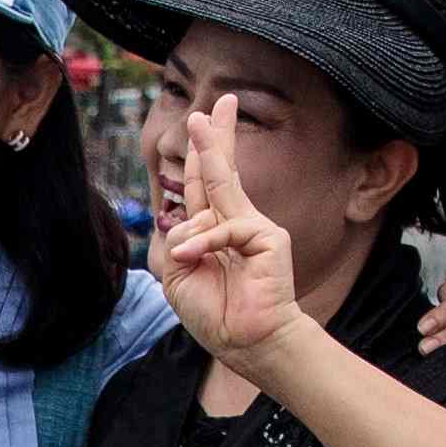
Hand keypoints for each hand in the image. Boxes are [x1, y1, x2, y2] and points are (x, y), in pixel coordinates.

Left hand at [147, 107, 302, 362]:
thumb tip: (185, 224)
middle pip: (220, 172)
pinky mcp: (267, 237)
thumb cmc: (217, 315)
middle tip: (216, 103)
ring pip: (221, 185)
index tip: (200, 123)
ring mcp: (254, 227)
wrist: (249, 343)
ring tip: (194, 158)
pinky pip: (222, 228)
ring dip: (204, 167)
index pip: (205, 187)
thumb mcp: (180, 278)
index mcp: (215, 231)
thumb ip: (178, 245)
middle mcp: (236, 222)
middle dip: (215, 137)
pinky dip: (203, 244)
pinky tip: (193, 259)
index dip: (200, 156)